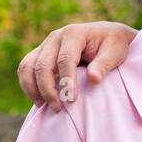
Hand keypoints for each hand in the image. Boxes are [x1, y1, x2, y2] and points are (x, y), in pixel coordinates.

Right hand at [17, 22, 139, 111]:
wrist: (106, 35)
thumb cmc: (113, 44)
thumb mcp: (115, 52)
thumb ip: (104, 64)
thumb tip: (93, 79)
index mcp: (74, 33)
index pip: (66, 59)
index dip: (67, 81)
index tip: (72, 100)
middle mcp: (56, 37)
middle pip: (43, 65)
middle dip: (48, 89)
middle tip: (58, 108)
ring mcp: (45, 44)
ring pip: (28, 66)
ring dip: (33, 88)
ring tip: (44, 106)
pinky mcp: (40, 53)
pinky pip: (25, 68)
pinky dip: (28, 84)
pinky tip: (39, 100)